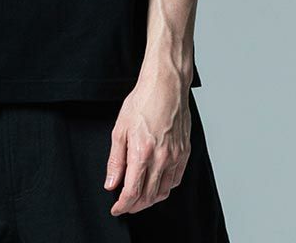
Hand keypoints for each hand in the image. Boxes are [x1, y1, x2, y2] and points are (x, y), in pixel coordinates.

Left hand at [103, 82, 190, 215]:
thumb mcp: (120, 129)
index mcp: (142, 152)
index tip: (116, 209)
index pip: (132, 192)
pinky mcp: (184, 153)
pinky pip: (175, 180)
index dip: (122, 205)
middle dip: (134, 206)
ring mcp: (175, 157)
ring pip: (164, 192)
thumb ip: (115, 160)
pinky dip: (164, 188)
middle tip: (124, 205)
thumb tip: (111, 183)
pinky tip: (156, 184)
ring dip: (150, 200)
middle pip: (148, 196)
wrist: (165, 86)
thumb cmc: (142, 102)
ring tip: (139, 198)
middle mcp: (161, 158)